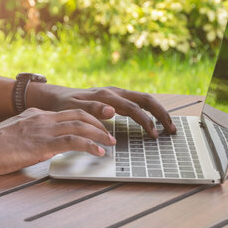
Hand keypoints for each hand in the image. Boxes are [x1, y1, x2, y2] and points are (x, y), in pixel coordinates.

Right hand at [0, 108, 115, 174]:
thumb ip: (29, 132)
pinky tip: (99, 152)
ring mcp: (44, 130)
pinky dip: (90, 145)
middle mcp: (43, 118)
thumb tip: (38, 141)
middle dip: (98, 123)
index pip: (67, 112)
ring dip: (100, 134)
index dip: (86, 117)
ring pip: (81, 126)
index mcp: (36, 115)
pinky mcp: (43, 144)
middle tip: (109, 133)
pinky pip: (74, 142)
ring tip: (111, 142)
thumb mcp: (14, 132)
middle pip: (79, 115)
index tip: (96, 124)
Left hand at [27, 84, 175, 137]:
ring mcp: (116, 95)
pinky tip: (154, 122)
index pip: (133, 108)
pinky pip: (138, 103)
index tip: (154, 134)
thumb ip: (91, 110)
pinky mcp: (116, 99)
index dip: (146, 121)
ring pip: (144, 100)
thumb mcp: (73, 110)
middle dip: (161, 114)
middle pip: (146, 100)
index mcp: (106, 96)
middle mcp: (114, 93)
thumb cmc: (63, 106)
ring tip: (169, 127)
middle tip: (172, 130)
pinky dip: (150, 111)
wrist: (56, 97)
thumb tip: (111, 111)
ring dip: (158, 112)